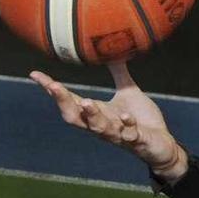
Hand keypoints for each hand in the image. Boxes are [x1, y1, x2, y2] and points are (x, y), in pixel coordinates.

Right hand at [30, 63, 187, 180]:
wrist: (162, 145)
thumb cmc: (142, 120)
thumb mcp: (129, 93)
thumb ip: (119, 74)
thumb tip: (113, 53)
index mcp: (98, 114)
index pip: (70, 101)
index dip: (52, 90)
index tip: (36, 75)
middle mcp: (103, 126)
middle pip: (76, 118)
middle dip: (64, 103)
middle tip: (53, 86)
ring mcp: (119, 135)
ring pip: (99, 128)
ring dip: (92, 116)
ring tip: (86, 102)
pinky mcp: (138, 141)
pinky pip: (130, 135)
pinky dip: (128, 127)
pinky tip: (126, 116)